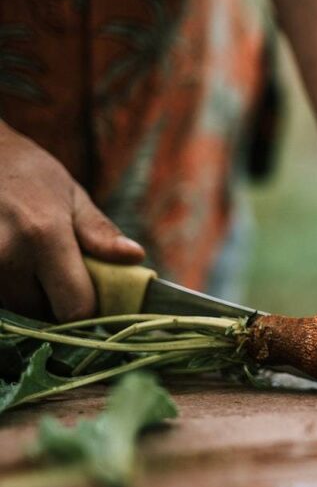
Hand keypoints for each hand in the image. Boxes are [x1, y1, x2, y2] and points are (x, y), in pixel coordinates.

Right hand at [0, 122, 144, 321]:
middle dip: (57, 300)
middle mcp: (7, 255)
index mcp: (44, 236)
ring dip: (30, 295)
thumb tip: (135, 257)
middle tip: (60, 271)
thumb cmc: (27, 173)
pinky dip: (10, 286)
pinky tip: (14, 259)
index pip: (76, 308)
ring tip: (33, 259)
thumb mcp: (71, 196)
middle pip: (42, 312)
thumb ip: (100, 232)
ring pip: (16, 307)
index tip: (94, 296)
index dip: (89, 309)